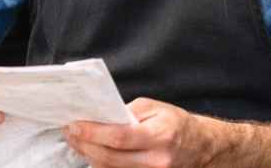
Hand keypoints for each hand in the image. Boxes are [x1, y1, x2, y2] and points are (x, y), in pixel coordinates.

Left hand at [63, 98, 210, 167]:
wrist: (200, 146)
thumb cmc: (175, 123)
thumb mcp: (155, 108)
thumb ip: (128, 113)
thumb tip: (100, 118)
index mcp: (160, 136)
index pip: (119, 137)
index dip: (92, 133)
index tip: (74, 126)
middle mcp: (156, 161)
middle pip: (110, 158)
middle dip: (85, 145)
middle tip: (70, 133)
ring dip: (90, 156)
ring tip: (78, 142)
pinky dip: (103, 166)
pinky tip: (94, 154)